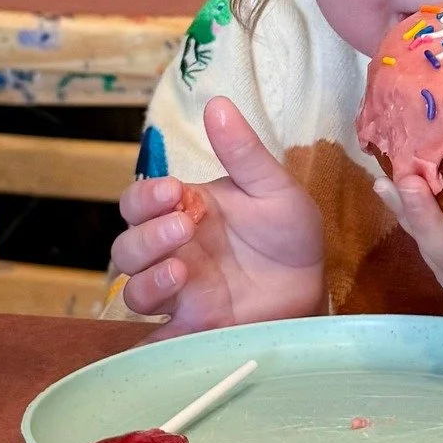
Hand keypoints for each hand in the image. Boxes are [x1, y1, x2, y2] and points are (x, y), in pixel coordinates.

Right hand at [112, 98, 325, 333]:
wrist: (314, 282)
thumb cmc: (289, 231)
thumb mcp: (273, 187)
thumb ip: (243, 152)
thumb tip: (217, 103)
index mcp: (186, 211)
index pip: (140, 202)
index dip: (145, 198)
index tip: (173, 191)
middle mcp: (173, 251)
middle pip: (128, 247)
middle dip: (146, 237)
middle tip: (183, 226)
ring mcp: (180, 291)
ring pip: (136, 290)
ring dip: (148, 280)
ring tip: (183, 269)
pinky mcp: (194, 327)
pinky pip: (156, 340)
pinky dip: (152, 339)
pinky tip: (168, 328)